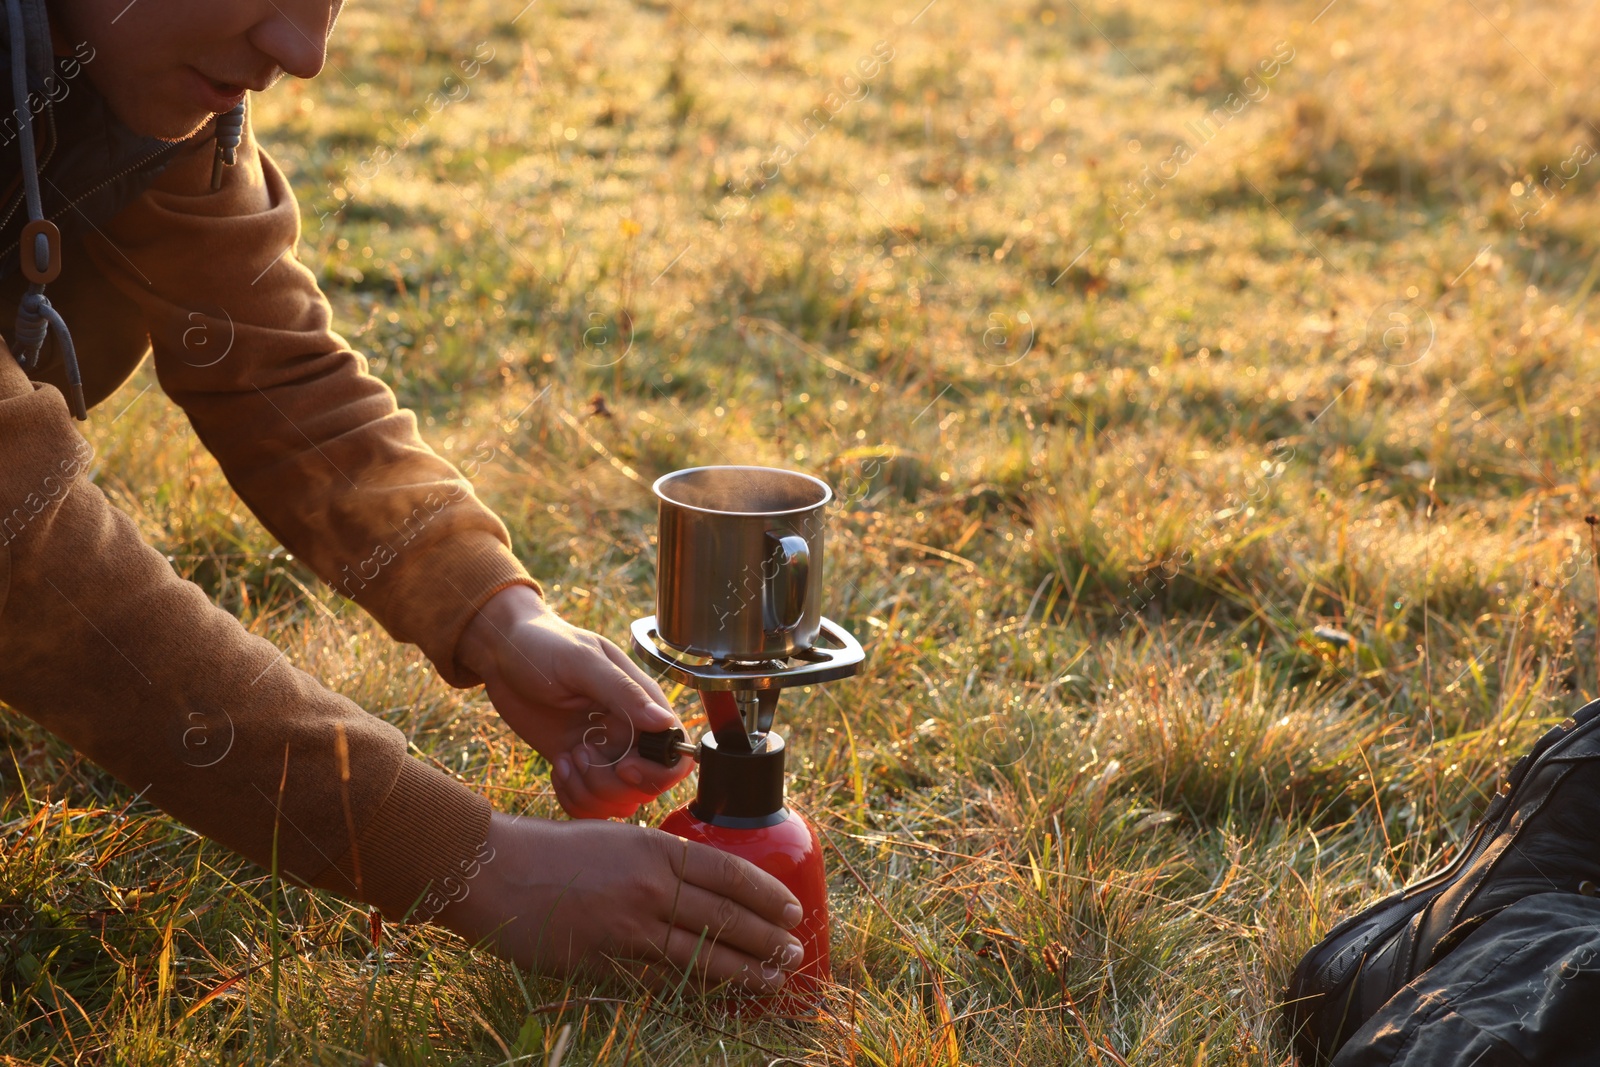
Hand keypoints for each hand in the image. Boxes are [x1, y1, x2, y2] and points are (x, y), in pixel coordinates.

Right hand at [436, 813, 805, 989]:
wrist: (494, 872)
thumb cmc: (551, 850)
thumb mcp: (616, 839)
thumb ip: (656, 862)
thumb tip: (697, 887)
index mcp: (656, 848)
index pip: (729, 873)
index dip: (767, 895)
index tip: (792, 911)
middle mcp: (650, 887)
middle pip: (725, 917)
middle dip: (766, 939)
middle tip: (793, 953)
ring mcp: (629, 928)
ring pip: (702, 954)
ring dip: (744, 970)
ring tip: (773, 979)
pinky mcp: (606, 961)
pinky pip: (661, 978)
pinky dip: (694, 987)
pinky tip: (716, 995)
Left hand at [456, 584, 689, 817]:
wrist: (503, 652)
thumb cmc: (543, 644)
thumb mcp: (581, 661)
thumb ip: (623, 692)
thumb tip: (663, 722)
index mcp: (640, 703)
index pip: (674, 751)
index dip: (658, 772)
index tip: (624, 767)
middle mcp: (627, 731)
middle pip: (646, 786)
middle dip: (613, 785)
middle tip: (580, 754)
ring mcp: (602, 750)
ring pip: (618, 800)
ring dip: (590, 793)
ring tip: (566, 760)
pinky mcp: (576, 763)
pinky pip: (588, 802)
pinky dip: (573, 798)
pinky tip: (557, 769)